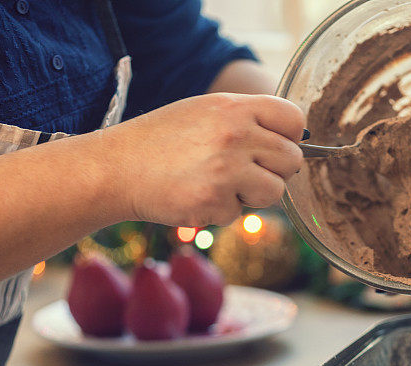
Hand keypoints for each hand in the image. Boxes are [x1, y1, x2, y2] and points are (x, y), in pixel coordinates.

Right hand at [99, 93, 304, 226]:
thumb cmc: (162, 140)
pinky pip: (240, 214)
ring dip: (253, 195)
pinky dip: (221, 210)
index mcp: (235, 107)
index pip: (294, 119)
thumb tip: (291, 140)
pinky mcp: (214, 201)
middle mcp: (236, 134)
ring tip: (221, 184)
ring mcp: (227, 169)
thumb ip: (247, 120)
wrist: (116, 168)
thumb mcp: (205, 111)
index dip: (290, 137)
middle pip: (291, 159)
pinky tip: (196, 195)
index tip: (274, 146)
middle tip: (245, 172)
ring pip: (275, 191)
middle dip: (274, 171)